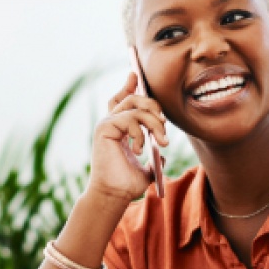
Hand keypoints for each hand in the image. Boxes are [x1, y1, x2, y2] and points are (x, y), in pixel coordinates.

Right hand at [88, 74, 168, 202]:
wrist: (115, 195)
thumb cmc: (127, 184)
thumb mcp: (147, 168)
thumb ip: (154, 158)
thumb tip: (163, 157)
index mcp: (119, 128)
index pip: (123, 100)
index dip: (129, 85)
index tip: (135, 73)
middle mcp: (111, 122)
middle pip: (133, 98)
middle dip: (154, 107)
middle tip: (164, 127)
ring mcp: (106, 124)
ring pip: (135, 106)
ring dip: (154, 123)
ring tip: (160, 142)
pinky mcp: (104, 128)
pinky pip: (129, 118)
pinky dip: (140, 133)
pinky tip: (138, 150)